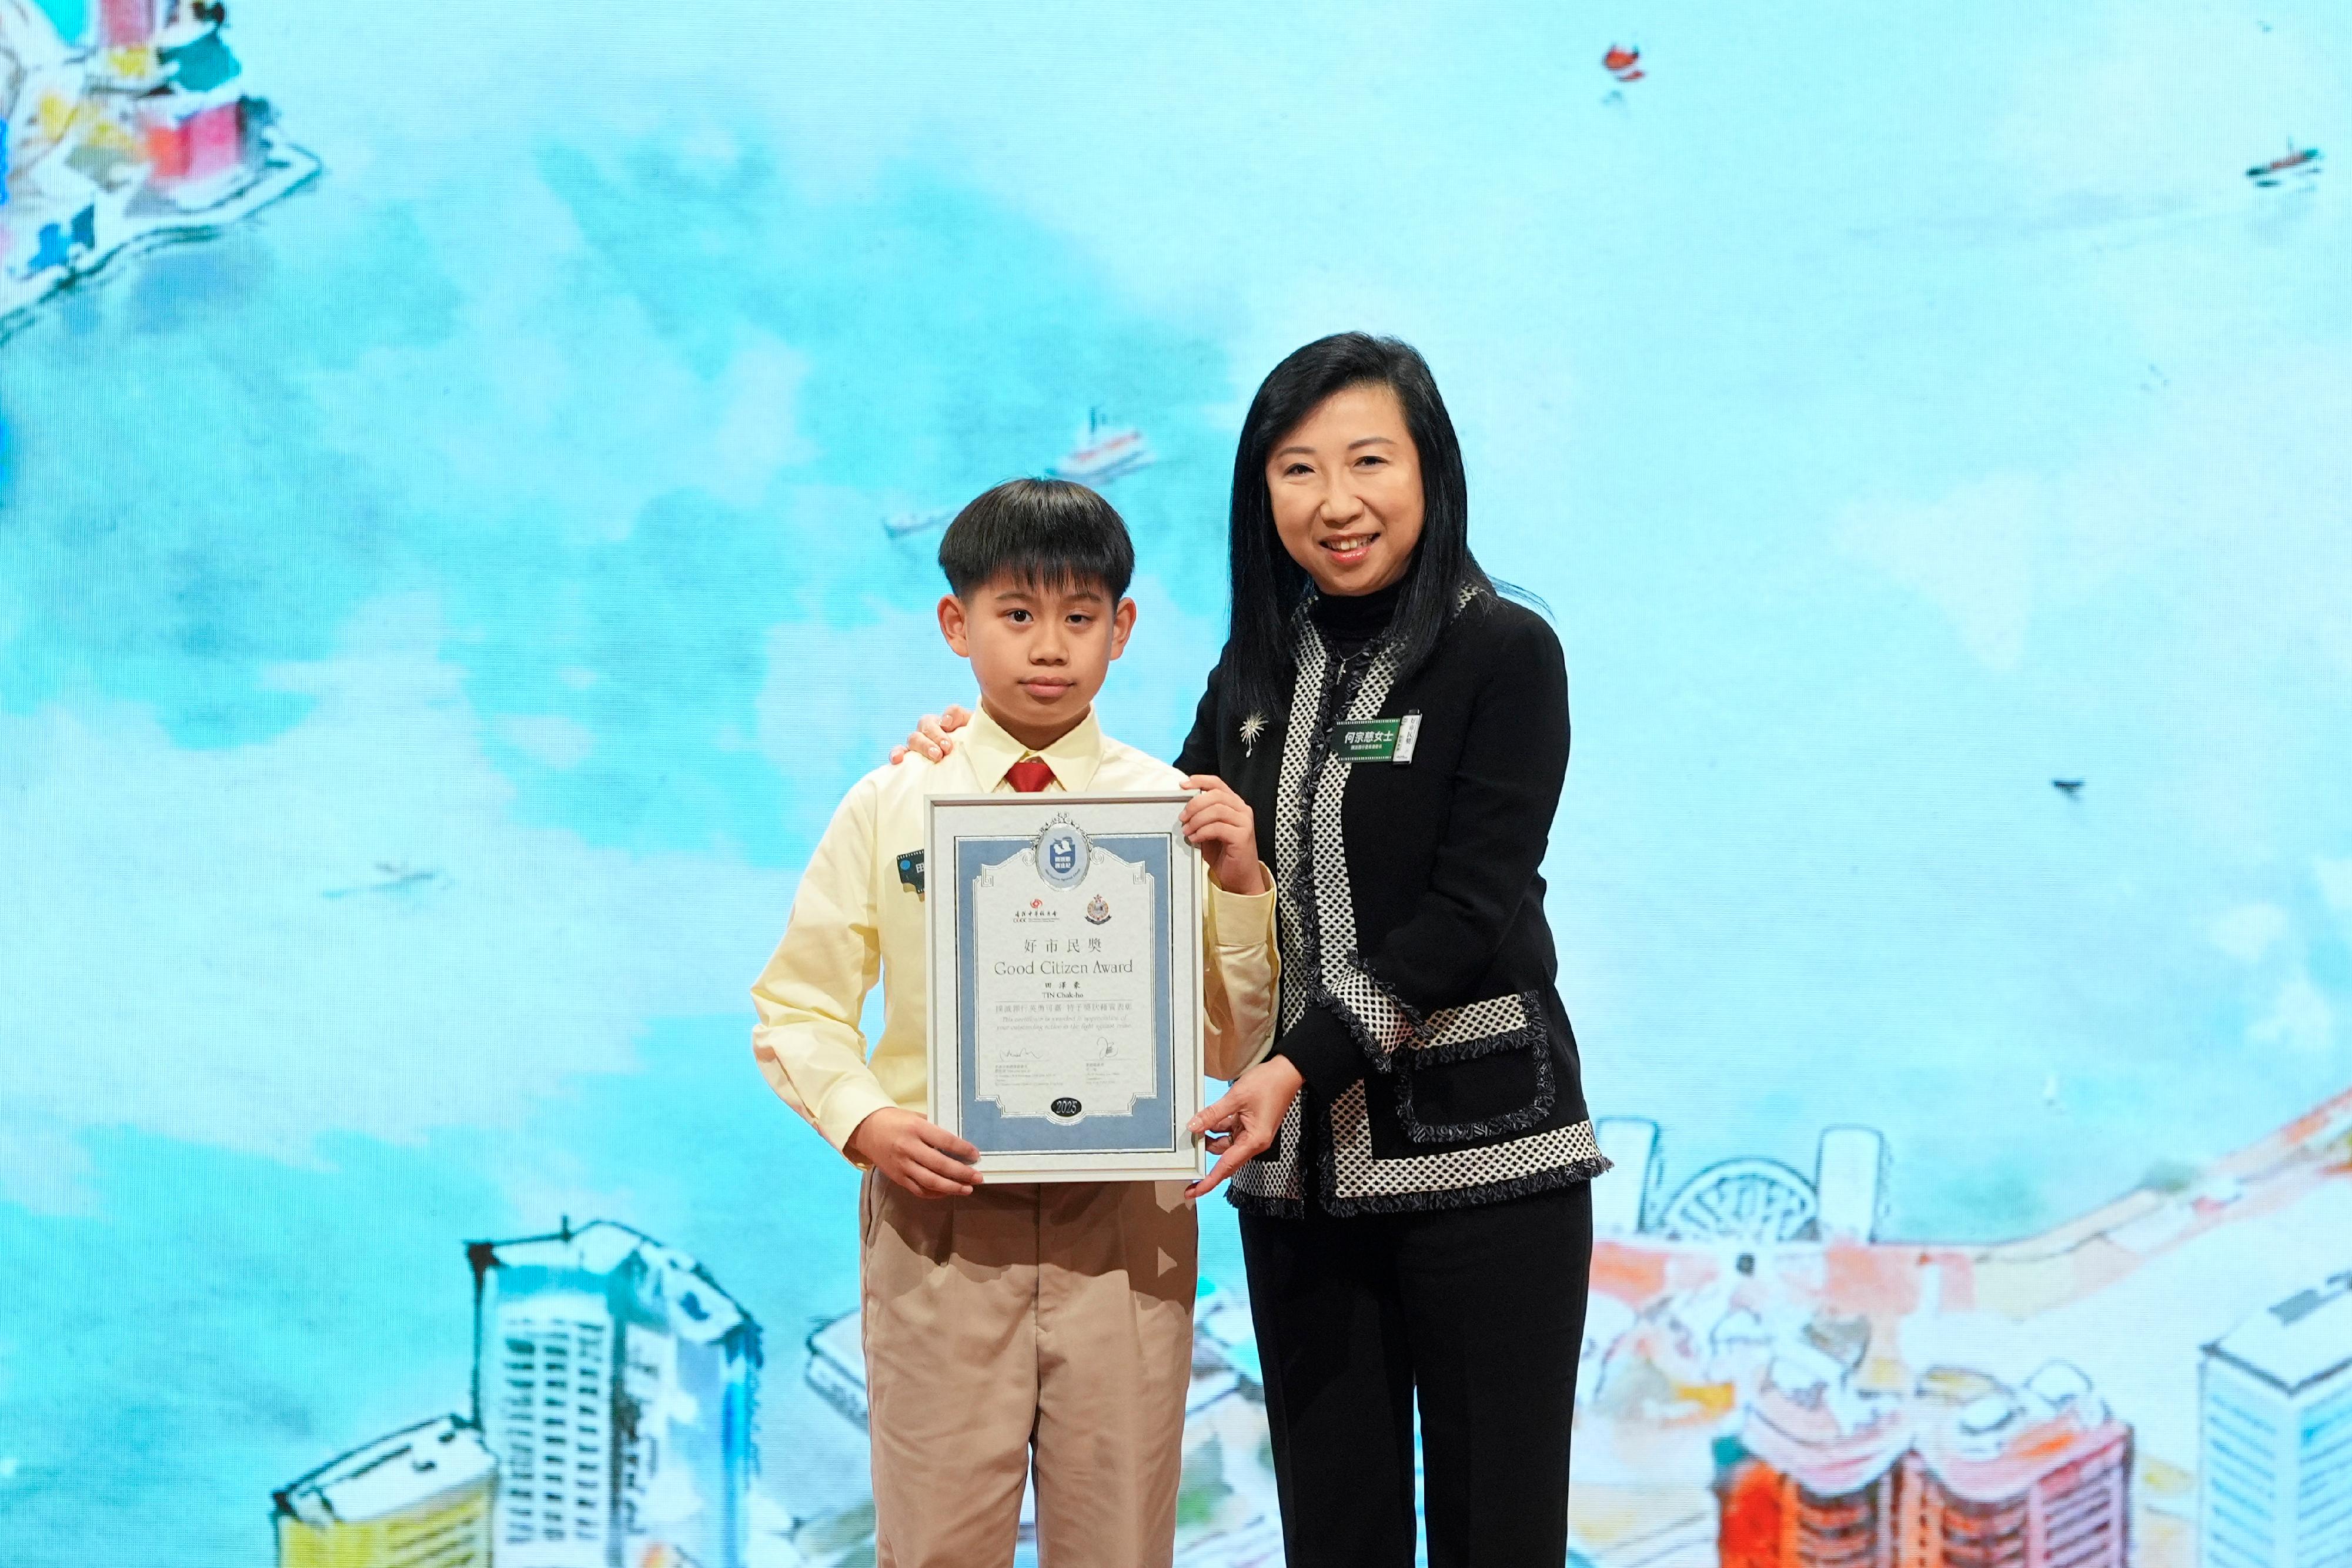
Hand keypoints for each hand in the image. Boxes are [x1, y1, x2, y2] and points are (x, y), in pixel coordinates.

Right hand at [850, 1107, 982, 1196]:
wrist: (866, 1130)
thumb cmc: (895, 1120)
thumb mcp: (916, 1117)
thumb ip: (935, 1129)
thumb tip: (958, 1143)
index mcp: (916, 1128)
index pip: (945, 1140)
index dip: (963, 1149)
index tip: (976, 1155)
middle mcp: (909, 1148)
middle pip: (940, 1165)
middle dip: (962, 1173)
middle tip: (978, 1178)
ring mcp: (902, 1165)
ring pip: (930, 1181)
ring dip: (951, 1188)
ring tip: (967, 1189)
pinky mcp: (897, 1177)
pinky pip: (918, 1190)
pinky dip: (935, 1193)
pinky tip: (947, 1192)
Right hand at [889, 704, 972, 765]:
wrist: (972, 764)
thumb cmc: (973, 748)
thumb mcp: (974, 732)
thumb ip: (962, 719)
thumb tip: (945, 721)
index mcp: (952, 721)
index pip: (951, 712)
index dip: (950, 717)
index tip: (950, 726)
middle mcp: (933, 729)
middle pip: (927, 723)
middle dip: (936, 735)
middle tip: (947, 748)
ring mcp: (921, 743)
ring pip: (914, 738)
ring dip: (924, 745)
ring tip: (936, 756)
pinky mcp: (912, 758)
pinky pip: (900, 753)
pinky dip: (897, 753)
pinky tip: (897, 760)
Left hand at [1179, 775, 1265, 895]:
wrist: (1239, 877)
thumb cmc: (1224, 853)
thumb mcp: (1209, 830)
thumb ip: (1201, 816)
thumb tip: (1183, 808)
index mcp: (1234, 804)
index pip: (1217, 784)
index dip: (1199, 781)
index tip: (1183, 785)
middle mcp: (1242, 810)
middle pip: (1215, 795)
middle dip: (1194, 804)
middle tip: (1182, 818)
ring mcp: (1245, 822)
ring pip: (1217, 810)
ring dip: (1197, 820)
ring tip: (1187, 831)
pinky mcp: (1243, 836)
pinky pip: (1218, 828)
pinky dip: (1202, 832)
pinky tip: (1195, 839)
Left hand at [1185, 1056, 1304, 1199]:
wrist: (1287, 1072)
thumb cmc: (1269, 1084)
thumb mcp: (1236, 1098)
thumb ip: (1213, 1114)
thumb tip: (1193, 1127)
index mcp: (1254, 1141)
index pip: (1226, 1167)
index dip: (1209, 1181)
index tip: (1194, 1191)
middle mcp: (1253, 1143)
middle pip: (1224, 1158)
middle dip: (1206, 1156)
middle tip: (1187, 1153)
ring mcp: (1252, 1134)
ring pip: (1225, 1143)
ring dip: (1211, 1136)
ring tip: (1196, 1125)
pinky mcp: (1250, 1126)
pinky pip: (1229, 1132)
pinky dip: (1218, 1127)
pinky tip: (1207, 1118)